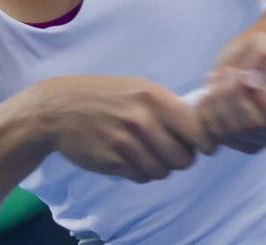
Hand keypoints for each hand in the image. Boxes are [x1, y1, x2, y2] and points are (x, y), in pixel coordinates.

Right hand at [29, 75, 217, 182]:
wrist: (59, 108)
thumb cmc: (106, 97)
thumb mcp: (140, 88)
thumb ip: (168, 106)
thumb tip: (202, 128)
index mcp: (154, 97)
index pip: (196, 129)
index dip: (206, 143)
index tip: (206, 147)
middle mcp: (142, 119)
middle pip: (183, 158)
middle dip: (181, 159)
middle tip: (172, 152)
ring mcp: (125, 141)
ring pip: (162, 172)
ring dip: (159, 168)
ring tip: (147, 154)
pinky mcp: (110, 160)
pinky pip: (140, 177)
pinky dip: (140, 173)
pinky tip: (130, 159)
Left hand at [195, 32, 265, 154]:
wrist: (240, 66)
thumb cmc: (257, 54)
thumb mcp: (262, 44)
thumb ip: (263, 53)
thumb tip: (263, 65)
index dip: (264, 100)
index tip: (248, 76)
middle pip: (255, 123)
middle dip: (235, 94)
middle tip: (229, 71)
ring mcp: (258, 142)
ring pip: (235, 130)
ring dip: (219, 100)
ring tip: (216, 77)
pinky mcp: (236, 144)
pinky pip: (217, 136)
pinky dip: (208, 113)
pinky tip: (207, 95)